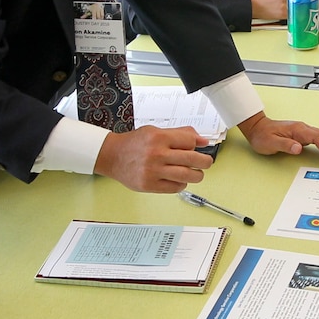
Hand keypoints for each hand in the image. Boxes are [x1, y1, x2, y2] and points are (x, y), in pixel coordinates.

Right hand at [94, 125, 213, 191]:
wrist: (112, 156)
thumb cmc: (135, 143)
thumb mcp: (156, 131)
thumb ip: (180, 134)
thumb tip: (203, 141)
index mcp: (159, 137)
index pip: (190, 141)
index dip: (196, 144)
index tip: (197, 148)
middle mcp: (156, 154)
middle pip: (193, 159)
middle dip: (205, 162)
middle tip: (206, 163)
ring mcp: (153, 171)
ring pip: (187, 176)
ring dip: (197, 175)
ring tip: (195, 173)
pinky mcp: (149, 185)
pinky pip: (175, 187)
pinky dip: (181, 184)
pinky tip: (178, 179)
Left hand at [236, 111, 318, 164]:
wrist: (257, 128)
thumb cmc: (262, 136)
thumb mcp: (271, 143)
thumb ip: (285, 145)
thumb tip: (298, 148)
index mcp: (297, 129)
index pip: (317, 138)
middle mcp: (302, 128)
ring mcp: (303, 131)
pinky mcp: (301, 134)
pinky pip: (318, 138)